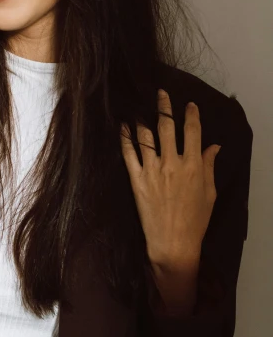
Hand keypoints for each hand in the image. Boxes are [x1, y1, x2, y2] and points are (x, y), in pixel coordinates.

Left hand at [120, 89, 221, 273]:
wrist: (173, 243)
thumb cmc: (195, 221)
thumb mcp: (209, 193)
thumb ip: (209, 166)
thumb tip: (213, 146)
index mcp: (193, 166)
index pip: (192, 132)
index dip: (191, 115)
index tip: (189, 105)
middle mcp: (172, 164)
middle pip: (167, 128)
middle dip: (164, 108)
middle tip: (160, 93)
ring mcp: (152, 171)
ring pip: (146, 137)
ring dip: (143, 118)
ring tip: (139, 106)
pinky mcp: (136, 180)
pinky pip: (128, 154)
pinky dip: (125, 138)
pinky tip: (123, 127)